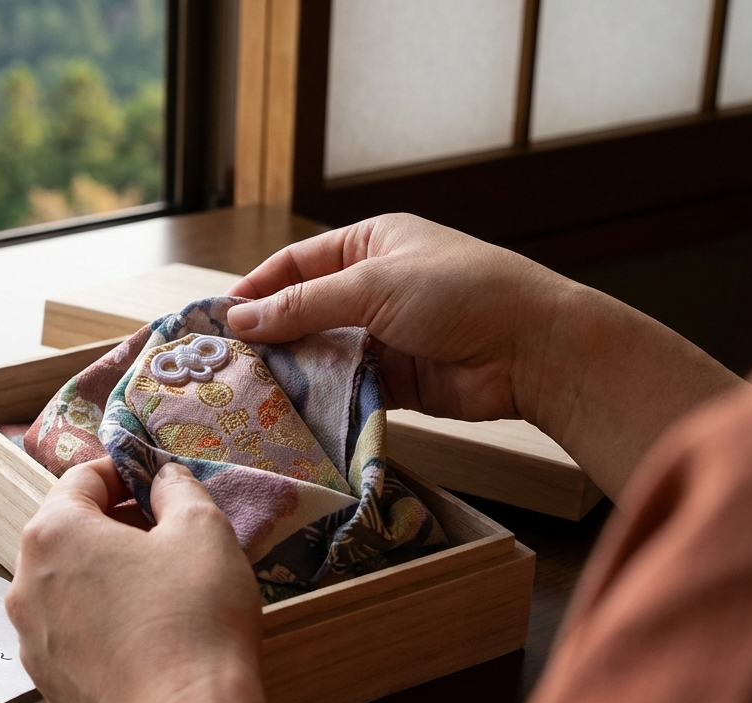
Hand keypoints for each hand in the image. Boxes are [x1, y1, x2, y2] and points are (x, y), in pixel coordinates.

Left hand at [5, 459, 275, 702]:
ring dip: (104, 575)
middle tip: (165, 534)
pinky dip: (100, 623)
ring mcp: (31, 639)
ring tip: (158, 587)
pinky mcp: (48, 683)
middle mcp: (25, 584)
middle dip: (114, 525)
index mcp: (52, 534)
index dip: (124, 472)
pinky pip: (71, 634)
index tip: (156, 481)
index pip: (81, 479)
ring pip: (66, 586)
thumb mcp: (202, 529)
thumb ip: (177, 488)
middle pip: (67, 532)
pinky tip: (143, 634)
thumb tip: (164, 478)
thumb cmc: (194, 618)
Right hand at [228, 213, 567, 422]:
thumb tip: (239, 319)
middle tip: (224, 362)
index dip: (256, 289)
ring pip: (323, 351)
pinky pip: (347, 386)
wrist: (533, 349)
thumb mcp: (372, 286)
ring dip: (293, 369)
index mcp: (371, 244)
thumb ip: (302, 306)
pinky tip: (290, 409)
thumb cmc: (460, 292)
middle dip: (269, 334)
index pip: (296, 263)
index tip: (218, 320)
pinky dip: (322, 396)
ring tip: (248, 389)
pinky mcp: (397, 378)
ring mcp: (386, 334)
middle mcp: (375, 286)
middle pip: (305, 310)